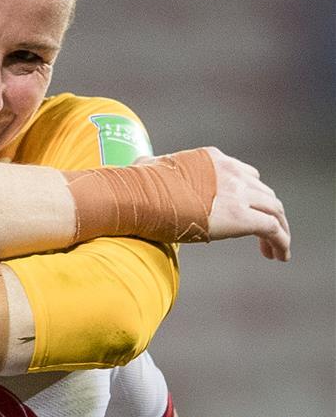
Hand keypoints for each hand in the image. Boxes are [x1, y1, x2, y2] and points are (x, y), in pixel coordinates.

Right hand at [140, 148, 289, 260]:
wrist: (138, 196)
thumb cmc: (136, 185)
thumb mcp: (148, 167)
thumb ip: (152, 165)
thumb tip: (140, 163)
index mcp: (212, 159)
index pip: (245, 174)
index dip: (251, 196)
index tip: (250, 213)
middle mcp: (230, 172)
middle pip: (264, 193)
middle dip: (269, 213)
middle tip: (265, 236)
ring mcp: (238, 192)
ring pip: (275, 210)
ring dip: (279, 230)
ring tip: (275, 251)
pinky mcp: (241, 216)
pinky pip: (273, 229)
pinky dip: (280, 243)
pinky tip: (278, 256)